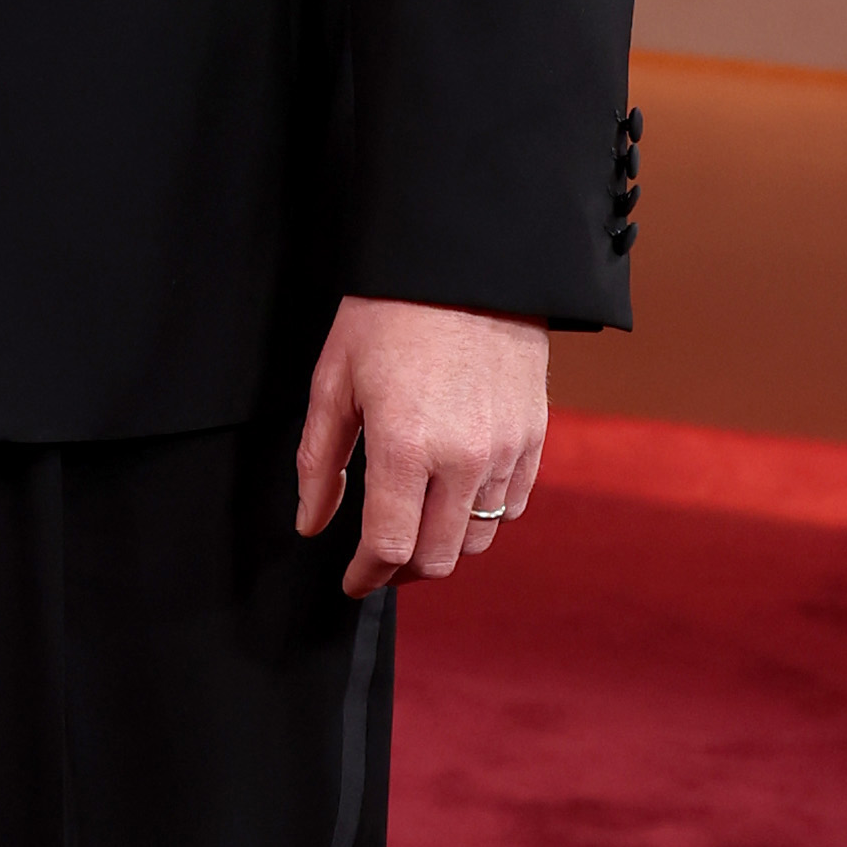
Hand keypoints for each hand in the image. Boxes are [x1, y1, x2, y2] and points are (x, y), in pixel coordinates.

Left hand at [296, 298, 550, 592]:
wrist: (465, 264)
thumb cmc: (387, 315)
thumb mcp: (334, 382)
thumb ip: (320, 462)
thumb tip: (313, 524)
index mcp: (405, 447)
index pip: (390, 547)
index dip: (366, 576)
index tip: (352, 582)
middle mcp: (462, 458)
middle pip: (438, 558)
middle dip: (402, 572)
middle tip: (379, 562)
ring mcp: (505, 449)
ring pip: (477, 538)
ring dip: (442, 546)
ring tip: (416, 530)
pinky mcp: (533, 435)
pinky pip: (511, 505)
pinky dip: (482, 516)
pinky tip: (454, 499)